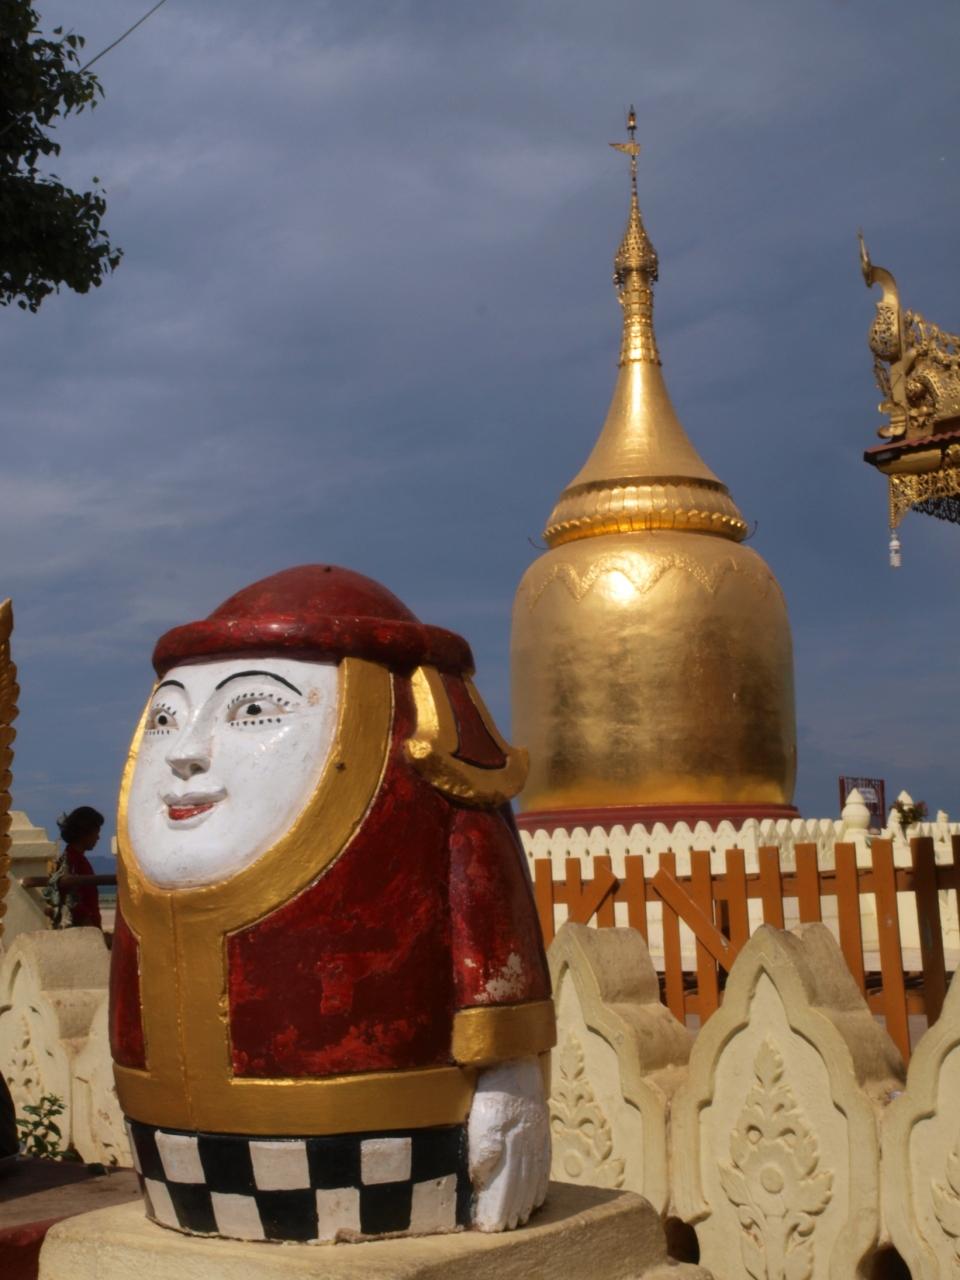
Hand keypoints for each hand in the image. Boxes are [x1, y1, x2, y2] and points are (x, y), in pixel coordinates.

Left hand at [467, 1056, 549, 1230]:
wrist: (512, 1058)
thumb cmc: (489, 1090)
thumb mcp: (479, 1118)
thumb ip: (483, 1149)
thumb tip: (480, 1178)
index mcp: (508, 1140)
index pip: (505, 1183)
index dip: (499, 1206)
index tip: (493, 1226)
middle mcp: (526, 1142)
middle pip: (520, 1183)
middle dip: (513, 1208)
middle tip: (507, 1227)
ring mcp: (536, 1135)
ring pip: (533, 1175)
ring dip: (527, 1200)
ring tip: (522, 1217)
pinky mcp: (541, 1128)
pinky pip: (544, 1161)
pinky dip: (541, 1182)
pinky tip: (537, 1195)